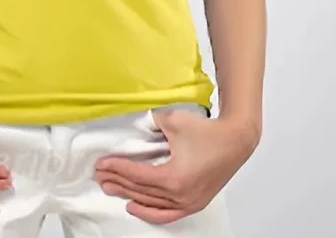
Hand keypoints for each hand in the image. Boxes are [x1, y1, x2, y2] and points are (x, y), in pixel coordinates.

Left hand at [94, 108, 258, 224]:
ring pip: (151, 203)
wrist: (236, 139)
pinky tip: (133, 207)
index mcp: (174, 178)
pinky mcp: (195, 202)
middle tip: (100, 174)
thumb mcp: (172, 121)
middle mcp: (180, 196)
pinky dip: (149, 212)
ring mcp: (188, 202)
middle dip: (117, 181)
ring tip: (110, 188)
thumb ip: (150, 124)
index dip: (117, 169)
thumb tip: (136, 128)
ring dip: (128, 195)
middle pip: (140, 191)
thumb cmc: (208, 131)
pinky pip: (167, 214)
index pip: (137, 176)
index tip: (102, 163)